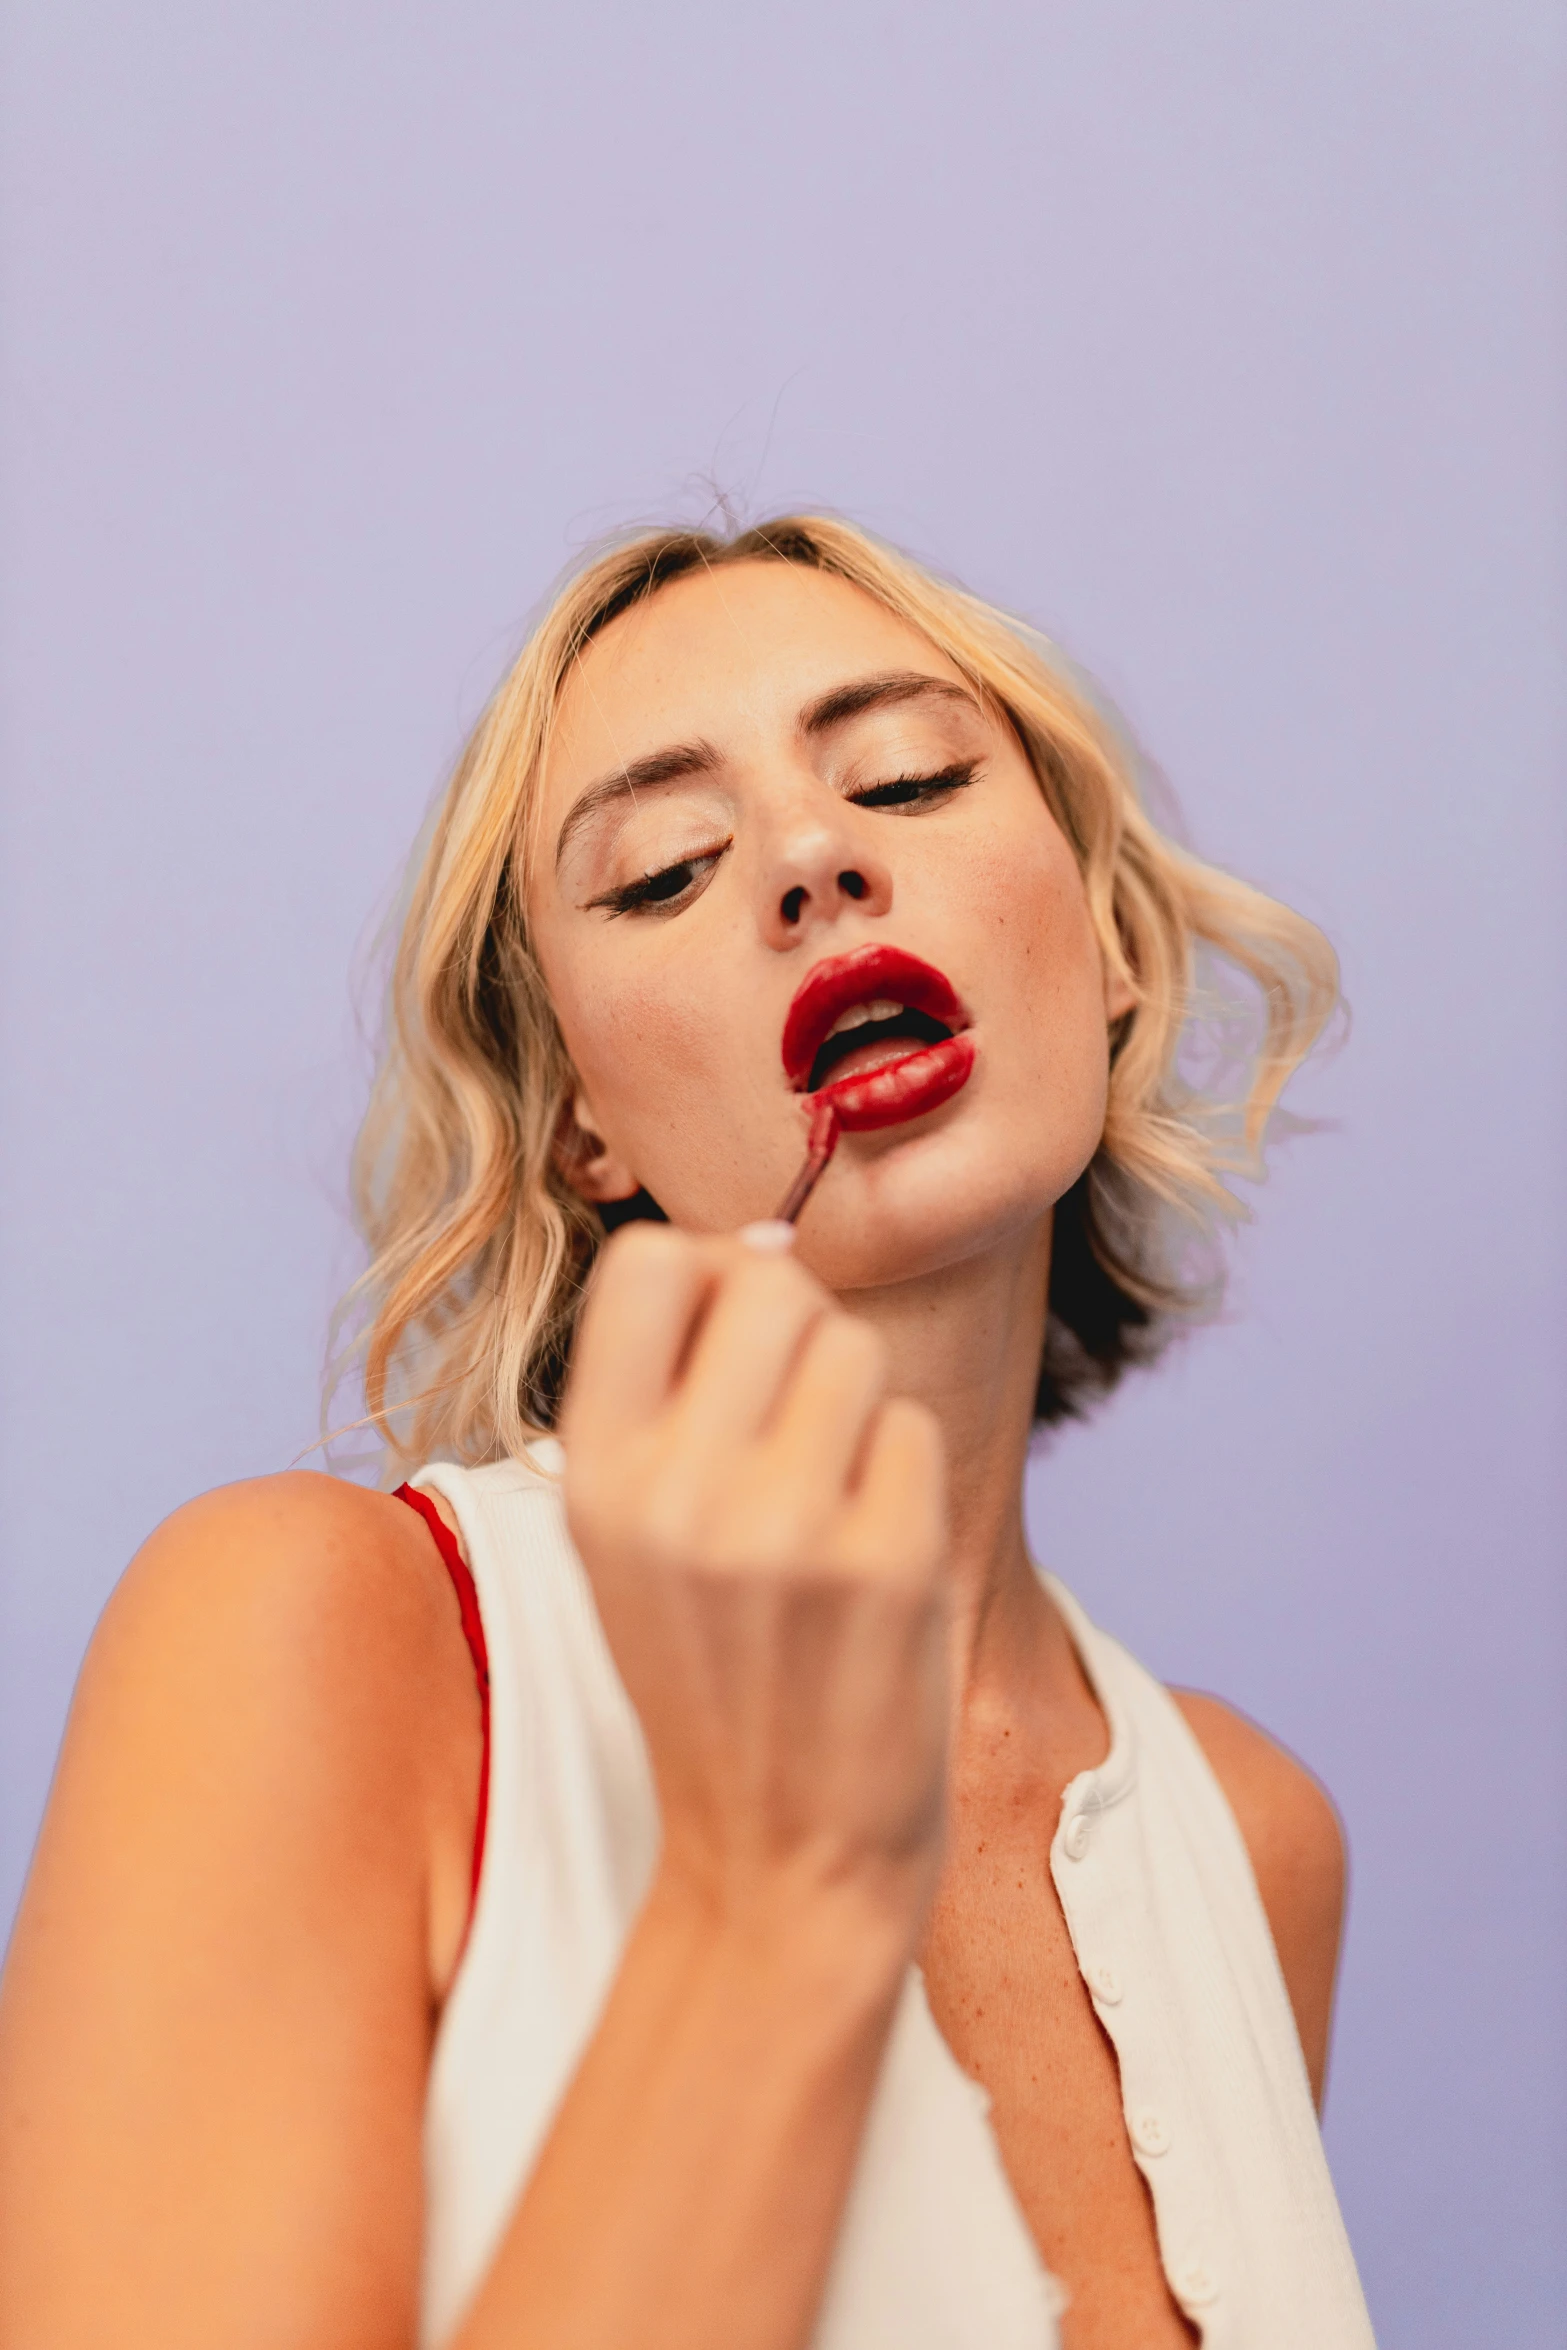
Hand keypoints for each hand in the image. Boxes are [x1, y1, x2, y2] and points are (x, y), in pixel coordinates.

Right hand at [560, 1224, 950, 1943]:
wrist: (780, 1857)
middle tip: (795, 1427)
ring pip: (855, 1349)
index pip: (652, 1261)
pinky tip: (870, 1560)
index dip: (709, 1273)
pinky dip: (904, 1478)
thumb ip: (669, 1395)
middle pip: (772, 1284)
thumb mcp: (631, 1538)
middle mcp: (678, 1492)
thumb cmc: (712, 1676)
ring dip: (857, 1408)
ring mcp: (786, 1527)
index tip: (731, 1336)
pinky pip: (913, 1431)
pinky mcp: (887, 1562)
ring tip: (827, 1501)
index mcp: (595, 1477)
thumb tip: (763, 1246)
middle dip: (800, 1332)